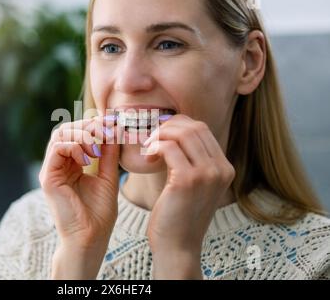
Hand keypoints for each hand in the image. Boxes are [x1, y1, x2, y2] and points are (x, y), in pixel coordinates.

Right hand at [39, 117, 119, 278]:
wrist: (91, 237)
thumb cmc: (99, 213)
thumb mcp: (108, 176)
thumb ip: (109, 154)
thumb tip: (113, 131)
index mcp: (71, 164)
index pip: (75, 133)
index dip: (92, 125)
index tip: (112, 124)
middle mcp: (58, 165)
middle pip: (65, 129)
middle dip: (87, 126)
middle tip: (105, 131)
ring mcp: (51, 171)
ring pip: (60, 135)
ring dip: (82, 135)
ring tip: (98, 148)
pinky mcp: (48, 178)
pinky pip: (56, 149)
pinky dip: (74, 146)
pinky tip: (89, 158)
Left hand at [143, 115, 234, 278]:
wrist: (177, 247)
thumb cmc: (179, 214)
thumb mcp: (194, 185)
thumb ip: (192, 161)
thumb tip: (174, 132)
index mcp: (224, 168)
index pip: (202, 129)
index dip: (177, 125)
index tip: (160, 133)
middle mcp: (221, 169)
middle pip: (194, 127)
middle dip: (167, 127)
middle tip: (151, 139)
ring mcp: (207, 174)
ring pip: (182, 133)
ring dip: (159, 135)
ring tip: (148, 148)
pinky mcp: (187, 181)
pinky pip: (169, 148)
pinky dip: (154, 147)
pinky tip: (147, 157)